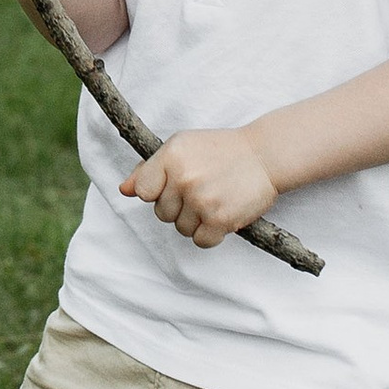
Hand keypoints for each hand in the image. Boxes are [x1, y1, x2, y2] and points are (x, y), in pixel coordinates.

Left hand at [119, 124, 278, 247]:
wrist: (264, 155)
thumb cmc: (220, 150)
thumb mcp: (181, 147)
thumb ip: (150, 169)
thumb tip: (124, 190)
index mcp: (171, 156)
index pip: (144, 192)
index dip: (158, 193)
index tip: (174, 187)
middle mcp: (184, 178)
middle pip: (162, 214)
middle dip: (178, 207)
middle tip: (201, 190)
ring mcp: (202, 200)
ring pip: (181, 228)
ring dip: (195, 221)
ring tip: (213, 200)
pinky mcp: (220, 220)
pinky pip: (200, 241)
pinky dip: (210, 234)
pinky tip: (220, 214)